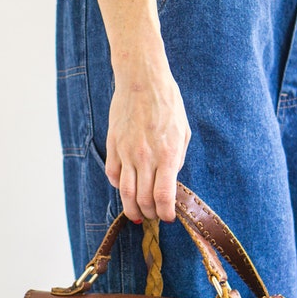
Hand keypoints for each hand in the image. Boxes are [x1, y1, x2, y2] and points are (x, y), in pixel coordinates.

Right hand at [105, 55, 190, 221]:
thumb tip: (170, 180)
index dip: (165, 213)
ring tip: (137, 213)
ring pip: (125, 192)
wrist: (142, 80)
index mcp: (167, 155)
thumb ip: (177, 159)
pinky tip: (126, 188)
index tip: (168, 217)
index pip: (163, 197)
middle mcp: (145, 157)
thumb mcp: (183, 132)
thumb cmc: (168, 103)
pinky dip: (118, 186)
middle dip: (150, 213)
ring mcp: (126, 152)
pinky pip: (113, 174)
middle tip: (154, 215)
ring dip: (131, 208)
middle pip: (143, 199)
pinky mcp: (113, 145)